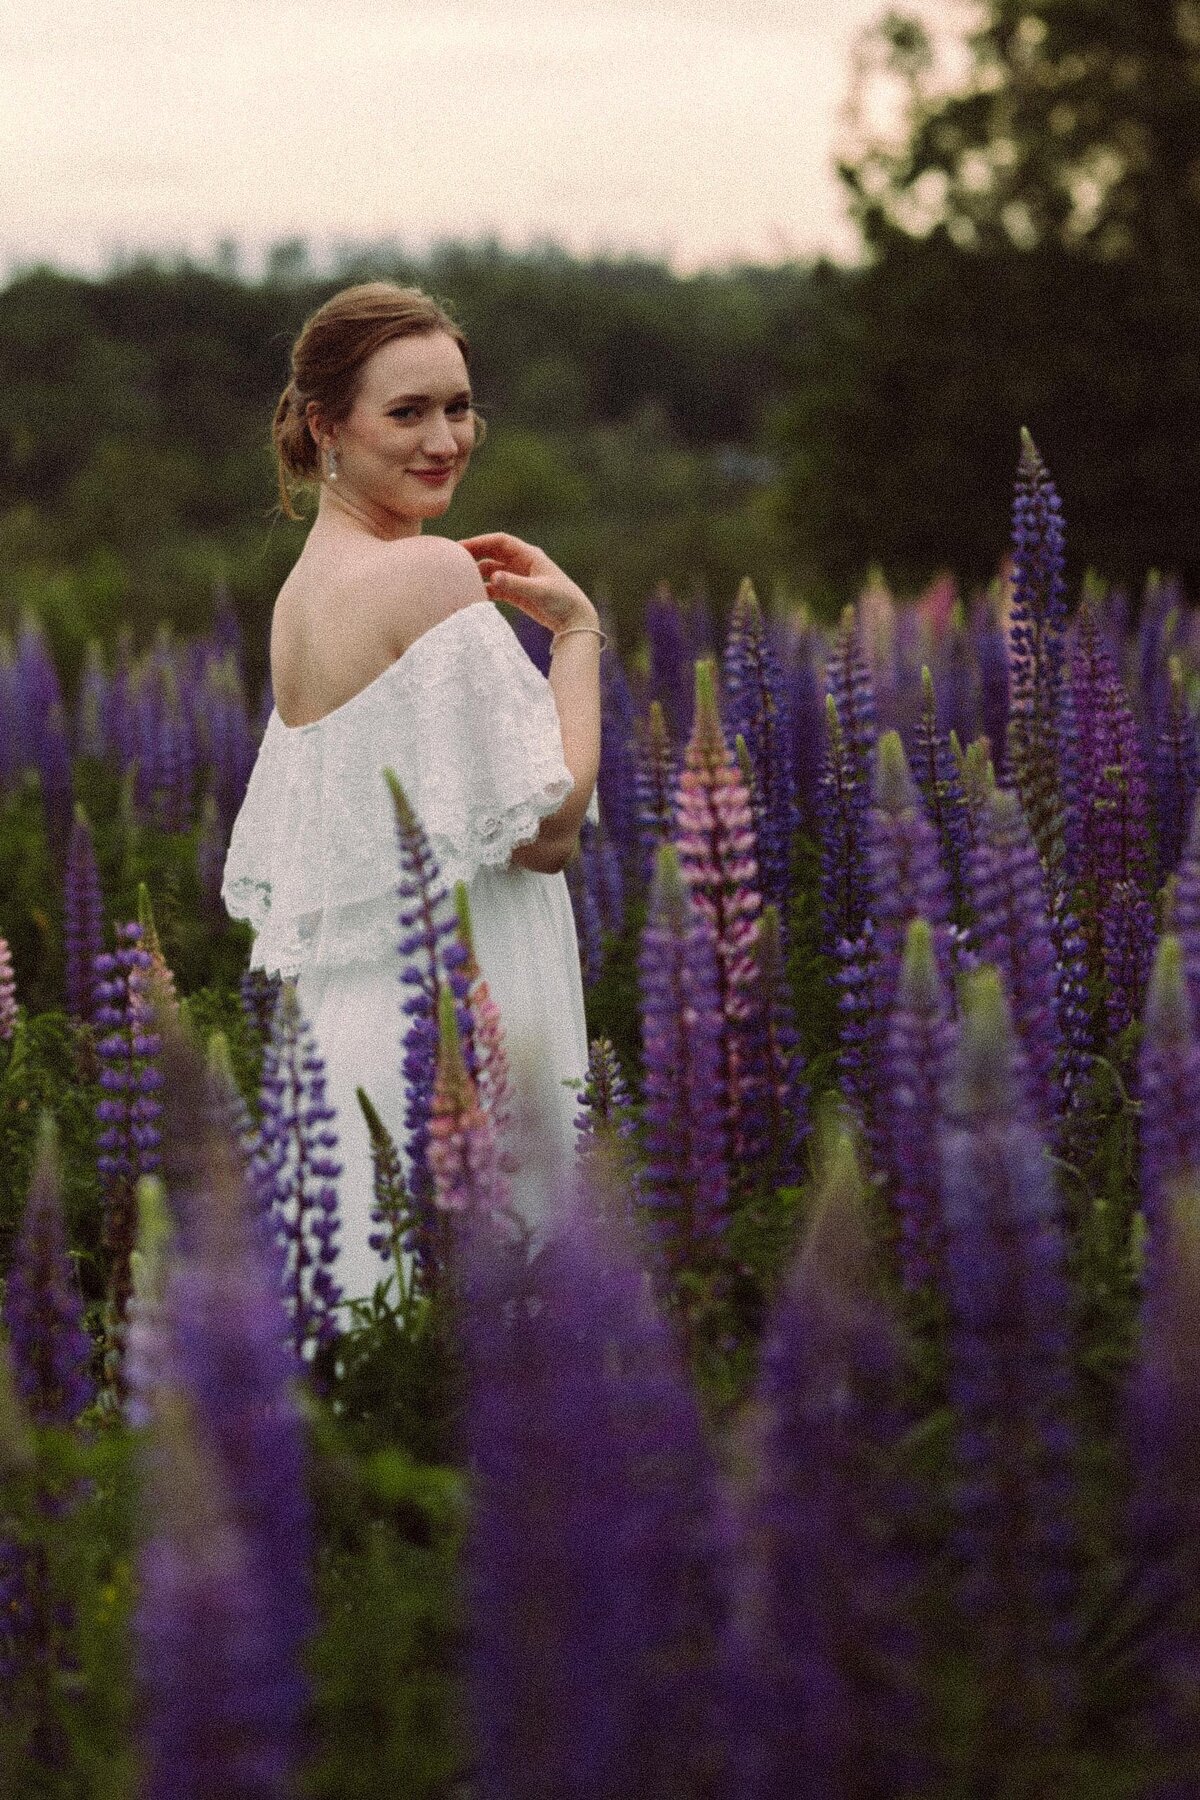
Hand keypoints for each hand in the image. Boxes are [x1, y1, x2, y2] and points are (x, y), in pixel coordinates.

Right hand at [458, 532, 596, 634]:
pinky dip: (485, 589)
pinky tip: (473, 596)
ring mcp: (519, 578)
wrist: (575, 620)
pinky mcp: (517, 593)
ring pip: (492, 570)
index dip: (480, 541)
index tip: (462, 547)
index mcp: (530, 555)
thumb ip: (515, 584)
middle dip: (474, 555)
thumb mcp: (539, 591)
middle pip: (493, 553)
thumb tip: (492, 576)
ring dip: (478, 574)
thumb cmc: (562, 600)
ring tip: (460, 580)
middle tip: (453, 561)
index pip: (500, 541)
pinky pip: (496, 587)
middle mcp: (522, 563)